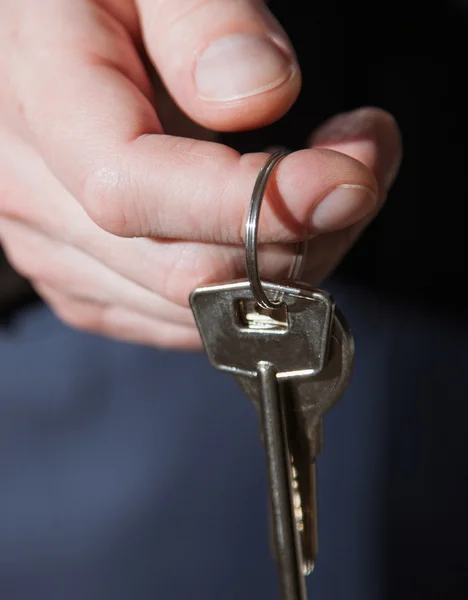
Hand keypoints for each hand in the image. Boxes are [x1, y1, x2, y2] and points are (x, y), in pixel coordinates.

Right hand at [0, 0, 401, 348]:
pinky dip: (249, 289)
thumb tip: (256, 95)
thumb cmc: (100, 0)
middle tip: (359, 165)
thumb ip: (200, 16)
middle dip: (301, 235)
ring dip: (288, 261)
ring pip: (198, 309)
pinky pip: (185, 323)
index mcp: (40, 105)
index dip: (251, 204)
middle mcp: (35, 199)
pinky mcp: (88, 289)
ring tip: (321, 185)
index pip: (135, 190)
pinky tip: (268, 230)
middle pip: (186, 270)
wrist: (52, 54)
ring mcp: (60, 256)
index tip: (347, 181)